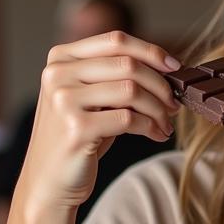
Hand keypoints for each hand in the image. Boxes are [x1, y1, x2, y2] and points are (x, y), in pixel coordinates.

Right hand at [12, 31, 181, 214]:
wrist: (49, 183)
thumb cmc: (78, 137)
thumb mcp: (91, 97)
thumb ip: (115, 75)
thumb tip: (166, 66)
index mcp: (60, 58)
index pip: (116, 40)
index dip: (151, 51)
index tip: (175, 68)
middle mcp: (58, 74)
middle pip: (128, 64)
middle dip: (161, 85)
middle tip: (174, 104)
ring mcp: (64, 100)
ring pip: (132, 90)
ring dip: (158, 108)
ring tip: (166, 123)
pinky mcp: (76, 127)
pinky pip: (129, 118)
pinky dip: (150, 126)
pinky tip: (157, 135)